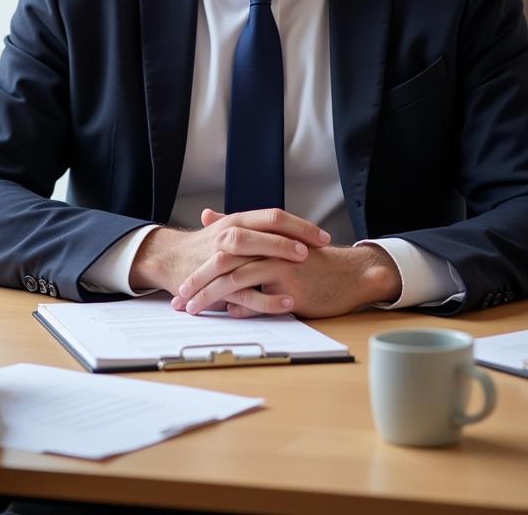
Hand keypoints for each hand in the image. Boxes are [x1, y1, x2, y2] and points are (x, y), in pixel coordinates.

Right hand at [130, 207, 329, 295]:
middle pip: (264, 230)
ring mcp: (221, 258)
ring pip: (252, 255)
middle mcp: (229, 235)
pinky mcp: (216, 284)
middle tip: (317, 246)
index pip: (273, 217)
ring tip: (304, 266)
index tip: (322, 236)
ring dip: (279, 259)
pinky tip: (286, 302)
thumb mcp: (230, 230)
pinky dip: (266, 297)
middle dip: (292, 237)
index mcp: (237, 221)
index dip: (299, 225)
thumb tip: (292, 231)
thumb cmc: (204, 246)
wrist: (169, 258)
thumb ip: (258, 230)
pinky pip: (244, 291)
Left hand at [172, 240, 401, 318]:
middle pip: (222, 261)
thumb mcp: (271, 239)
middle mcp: (267, 246)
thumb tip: (207, 214)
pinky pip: (260, 298)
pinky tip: (229, 314)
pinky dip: (242, 307)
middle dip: (198, 281)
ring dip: (211, 296)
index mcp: (259, 233)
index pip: (221, 247)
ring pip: (236, 279)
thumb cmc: (307, 259)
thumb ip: (238, 226)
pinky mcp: (291, 285)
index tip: (181, 284)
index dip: (199, 266)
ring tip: (195, 309)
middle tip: (180, 298)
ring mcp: (279, 265)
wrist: (346, 273)